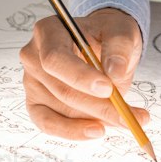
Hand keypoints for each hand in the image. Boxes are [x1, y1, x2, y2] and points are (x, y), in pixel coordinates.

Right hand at [19, 7, 149, 139]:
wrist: (101, 45)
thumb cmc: (106, 34)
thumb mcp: (120, 30)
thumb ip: (119, 46)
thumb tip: (115, 71)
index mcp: (49, 31)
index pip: (55, 58)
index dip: (79, 77)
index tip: (108, 89)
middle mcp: (34, 57)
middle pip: (61, 89)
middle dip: (98, 105)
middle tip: (128, 116)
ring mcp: (32, 83)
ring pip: (62, 110)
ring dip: (96, 119)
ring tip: (127, 120)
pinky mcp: (36, 104)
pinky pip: (50, 124)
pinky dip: (76, 131)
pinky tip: (98, 129)